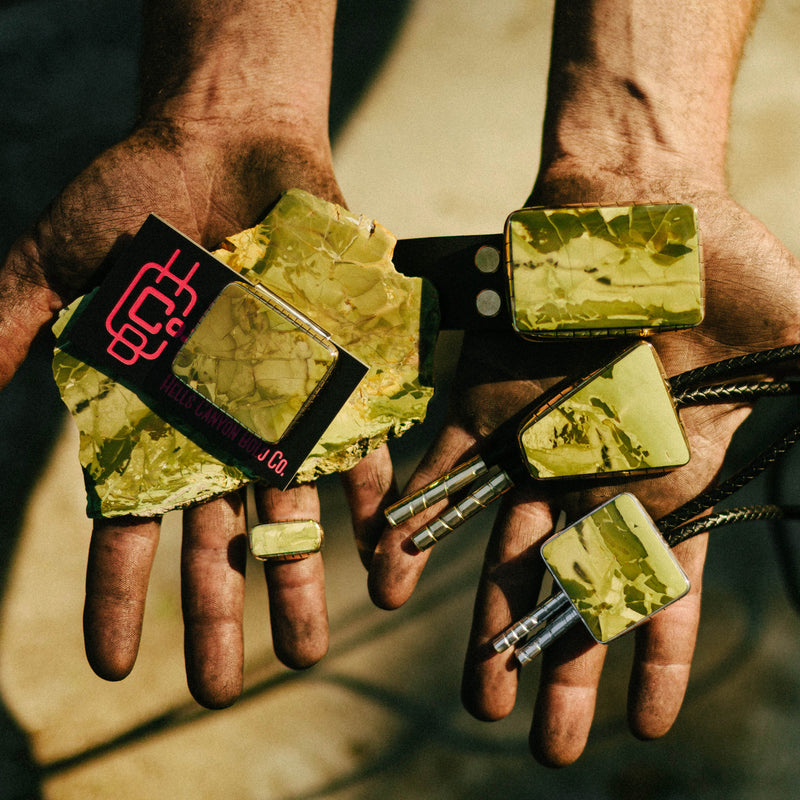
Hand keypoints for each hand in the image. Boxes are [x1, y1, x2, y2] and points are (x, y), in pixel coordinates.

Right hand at [2, 122, 395, 707]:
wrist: (226, 142)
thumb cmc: (137, 193)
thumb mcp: (53, 260)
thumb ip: (8, 327)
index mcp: (153, 416)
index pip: (128, 525)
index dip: (116, 594)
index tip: (114, 664)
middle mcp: (219, 422)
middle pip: (215, 537)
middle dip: (217, 614)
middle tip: (220, 691)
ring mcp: (280, 400)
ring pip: (290, 508)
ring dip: (299, 578)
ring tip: (308, 650)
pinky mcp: (333, 367)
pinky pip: (356, 439)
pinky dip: (367, 489)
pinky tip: (376, 545)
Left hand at [367, 181, 799, 762]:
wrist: (640, 200)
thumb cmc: (722, 265)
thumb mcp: (796, 341)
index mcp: (669, 471)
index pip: (662, 581)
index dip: (660, 654)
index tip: (647, 724)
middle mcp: (595, 470)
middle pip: (575, 583)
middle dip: (559, 658)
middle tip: (538, 740)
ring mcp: (534, 440)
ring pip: (505, 546)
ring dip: (487, 614)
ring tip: (476, 690)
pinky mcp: (482, 400)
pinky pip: (441, 470)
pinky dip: (418, 520)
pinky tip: (392, 573)